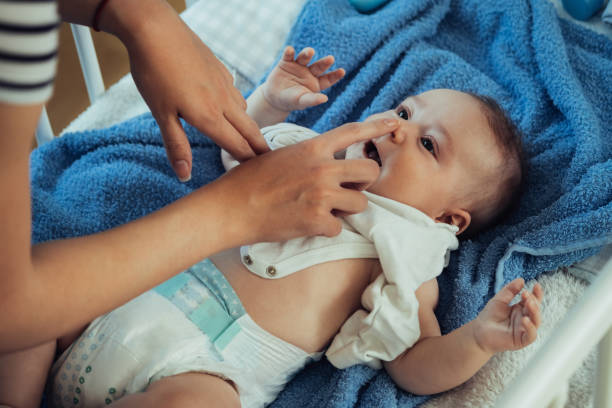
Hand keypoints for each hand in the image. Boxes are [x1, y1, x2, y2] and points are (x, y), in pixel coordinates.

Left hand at [107, 0, 267, 180]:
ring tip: (248, 136)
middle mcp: (223, 101)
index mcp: (209, 116)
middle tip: (269, 160)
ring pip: (244, 110)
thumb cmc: (154, 72)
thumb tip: (185, 176)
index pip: (237, 145)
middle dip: (259, 147)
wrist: (156, 29)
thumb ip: (176, 145)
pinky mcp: (220, 68)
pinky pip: (235, 92)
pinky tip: (227, 105)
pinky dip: (237, 105)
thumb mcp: (161, 114)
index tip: (258, 173)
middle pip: (249, 130)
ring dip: (249, 126)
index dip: (248, 161)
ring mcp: (224, 83)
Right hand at [213, 118, 398, 243]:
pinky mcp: (317, 221)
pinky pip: (340, 228)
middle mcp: (321, 167)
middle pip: (369, 171)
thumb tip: (325, 161)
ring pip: (360, 203)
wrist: (230, 208)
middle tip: (345, 191)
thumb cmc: (249, 182)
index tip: (393, 122)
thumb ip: (308, 156)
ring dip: (345, 210)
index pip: (351, 132)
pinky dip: (327, 231)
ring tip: (321, 210)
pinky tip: (307, 225)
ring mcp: (321, 194)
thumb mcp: (280, 156)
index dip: (375, 127)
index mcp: (312, 148)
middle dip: (362, 184)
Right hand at [262, 46, 344, 112]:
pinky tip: (289, 50)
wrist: (274, 98)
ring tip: (310, 52)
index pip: (328, 79)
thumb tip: (325, 99)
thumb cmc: (290, 101)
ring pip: (305, 57)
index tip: (342, 71)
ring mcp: (298, 66)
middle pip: (318, 66)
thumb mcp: (302, 102)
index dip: (335, 75)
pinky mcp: (286, 62)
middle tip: (331, 59)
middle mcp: (309, 72)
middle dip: (324, 62)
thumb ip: (312, 100)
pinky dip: (289, 52)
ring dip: (307, 53)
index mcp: (316, 83)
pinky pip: (288, 55)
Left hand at [473, 278, 543, 352]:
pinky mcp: (521, 340)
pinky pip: (531, 335)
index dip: (537, 294)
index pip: (533, 300)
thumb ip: (510, 290)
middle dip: (534, 301)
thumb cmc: (489, 316)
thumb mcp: (499, 300)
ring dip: (535, 312)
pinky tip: (525, 319)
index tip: (536, 285)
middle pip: (536, 310)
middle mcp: (525, 319)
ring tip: (529, 303)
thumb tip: (521, 280)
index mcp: (521, 309)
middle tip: (526, 294)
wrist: (479, 332)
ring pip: (536, 321)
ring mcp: (524, 329)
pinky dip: (530, 327)